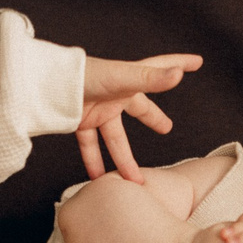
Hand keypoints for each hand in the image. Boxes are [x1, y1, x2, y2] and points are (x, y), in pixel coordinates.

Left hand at [77, 53, 200, 181]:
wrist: (45, 84)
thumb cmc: (83, 74)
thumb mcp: (121, 78)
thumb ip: (150, 78)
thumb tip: (178, 74)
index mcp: (129, 78)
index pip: (160, 68)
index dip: (179, 63)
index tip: (197, 61)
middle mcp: (115, 94)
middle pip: (140, 108)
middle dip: (153, 117)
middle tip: (166, 128)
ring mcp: (98, 109)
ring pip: (115, 138)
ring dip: (124, 159)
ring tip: (135, 180)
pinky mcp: (80, 122)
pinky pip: (90, 146)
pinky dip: (94, 162)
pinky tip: (99, 179)